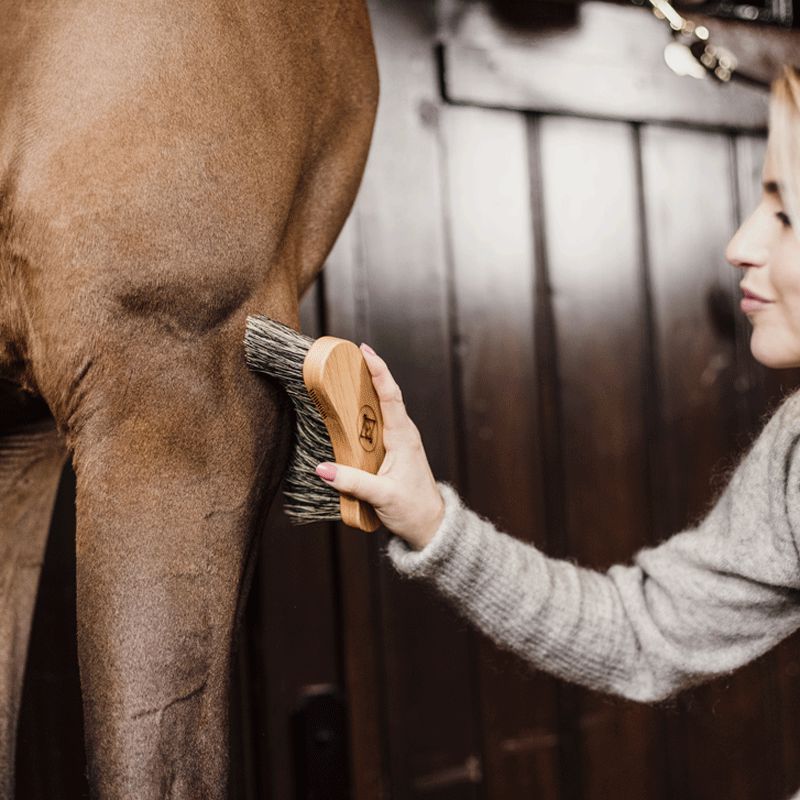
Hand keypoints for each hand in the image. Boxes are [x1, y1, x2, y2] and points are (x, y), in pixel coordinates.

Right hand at [314, 343, 444, 549]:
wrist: (430, 526)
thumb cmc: (413, 509)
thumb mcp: (381, 496)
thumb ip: (352, 481)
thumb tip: (322, 469)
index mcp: (403, 437)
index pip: (391, 395)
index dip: (379, 371)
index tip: (365, 350)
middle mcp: (403, 433)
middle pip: (385, 394)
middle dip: (368, 371)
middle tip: (346, 354)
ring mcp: (399, 441)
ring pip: (381, 408)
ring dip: (365, 390)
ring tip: (344, 373)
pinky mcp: (393, 450)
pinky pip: (377, 423)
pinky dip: (363, 411)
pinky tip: (348, 408)